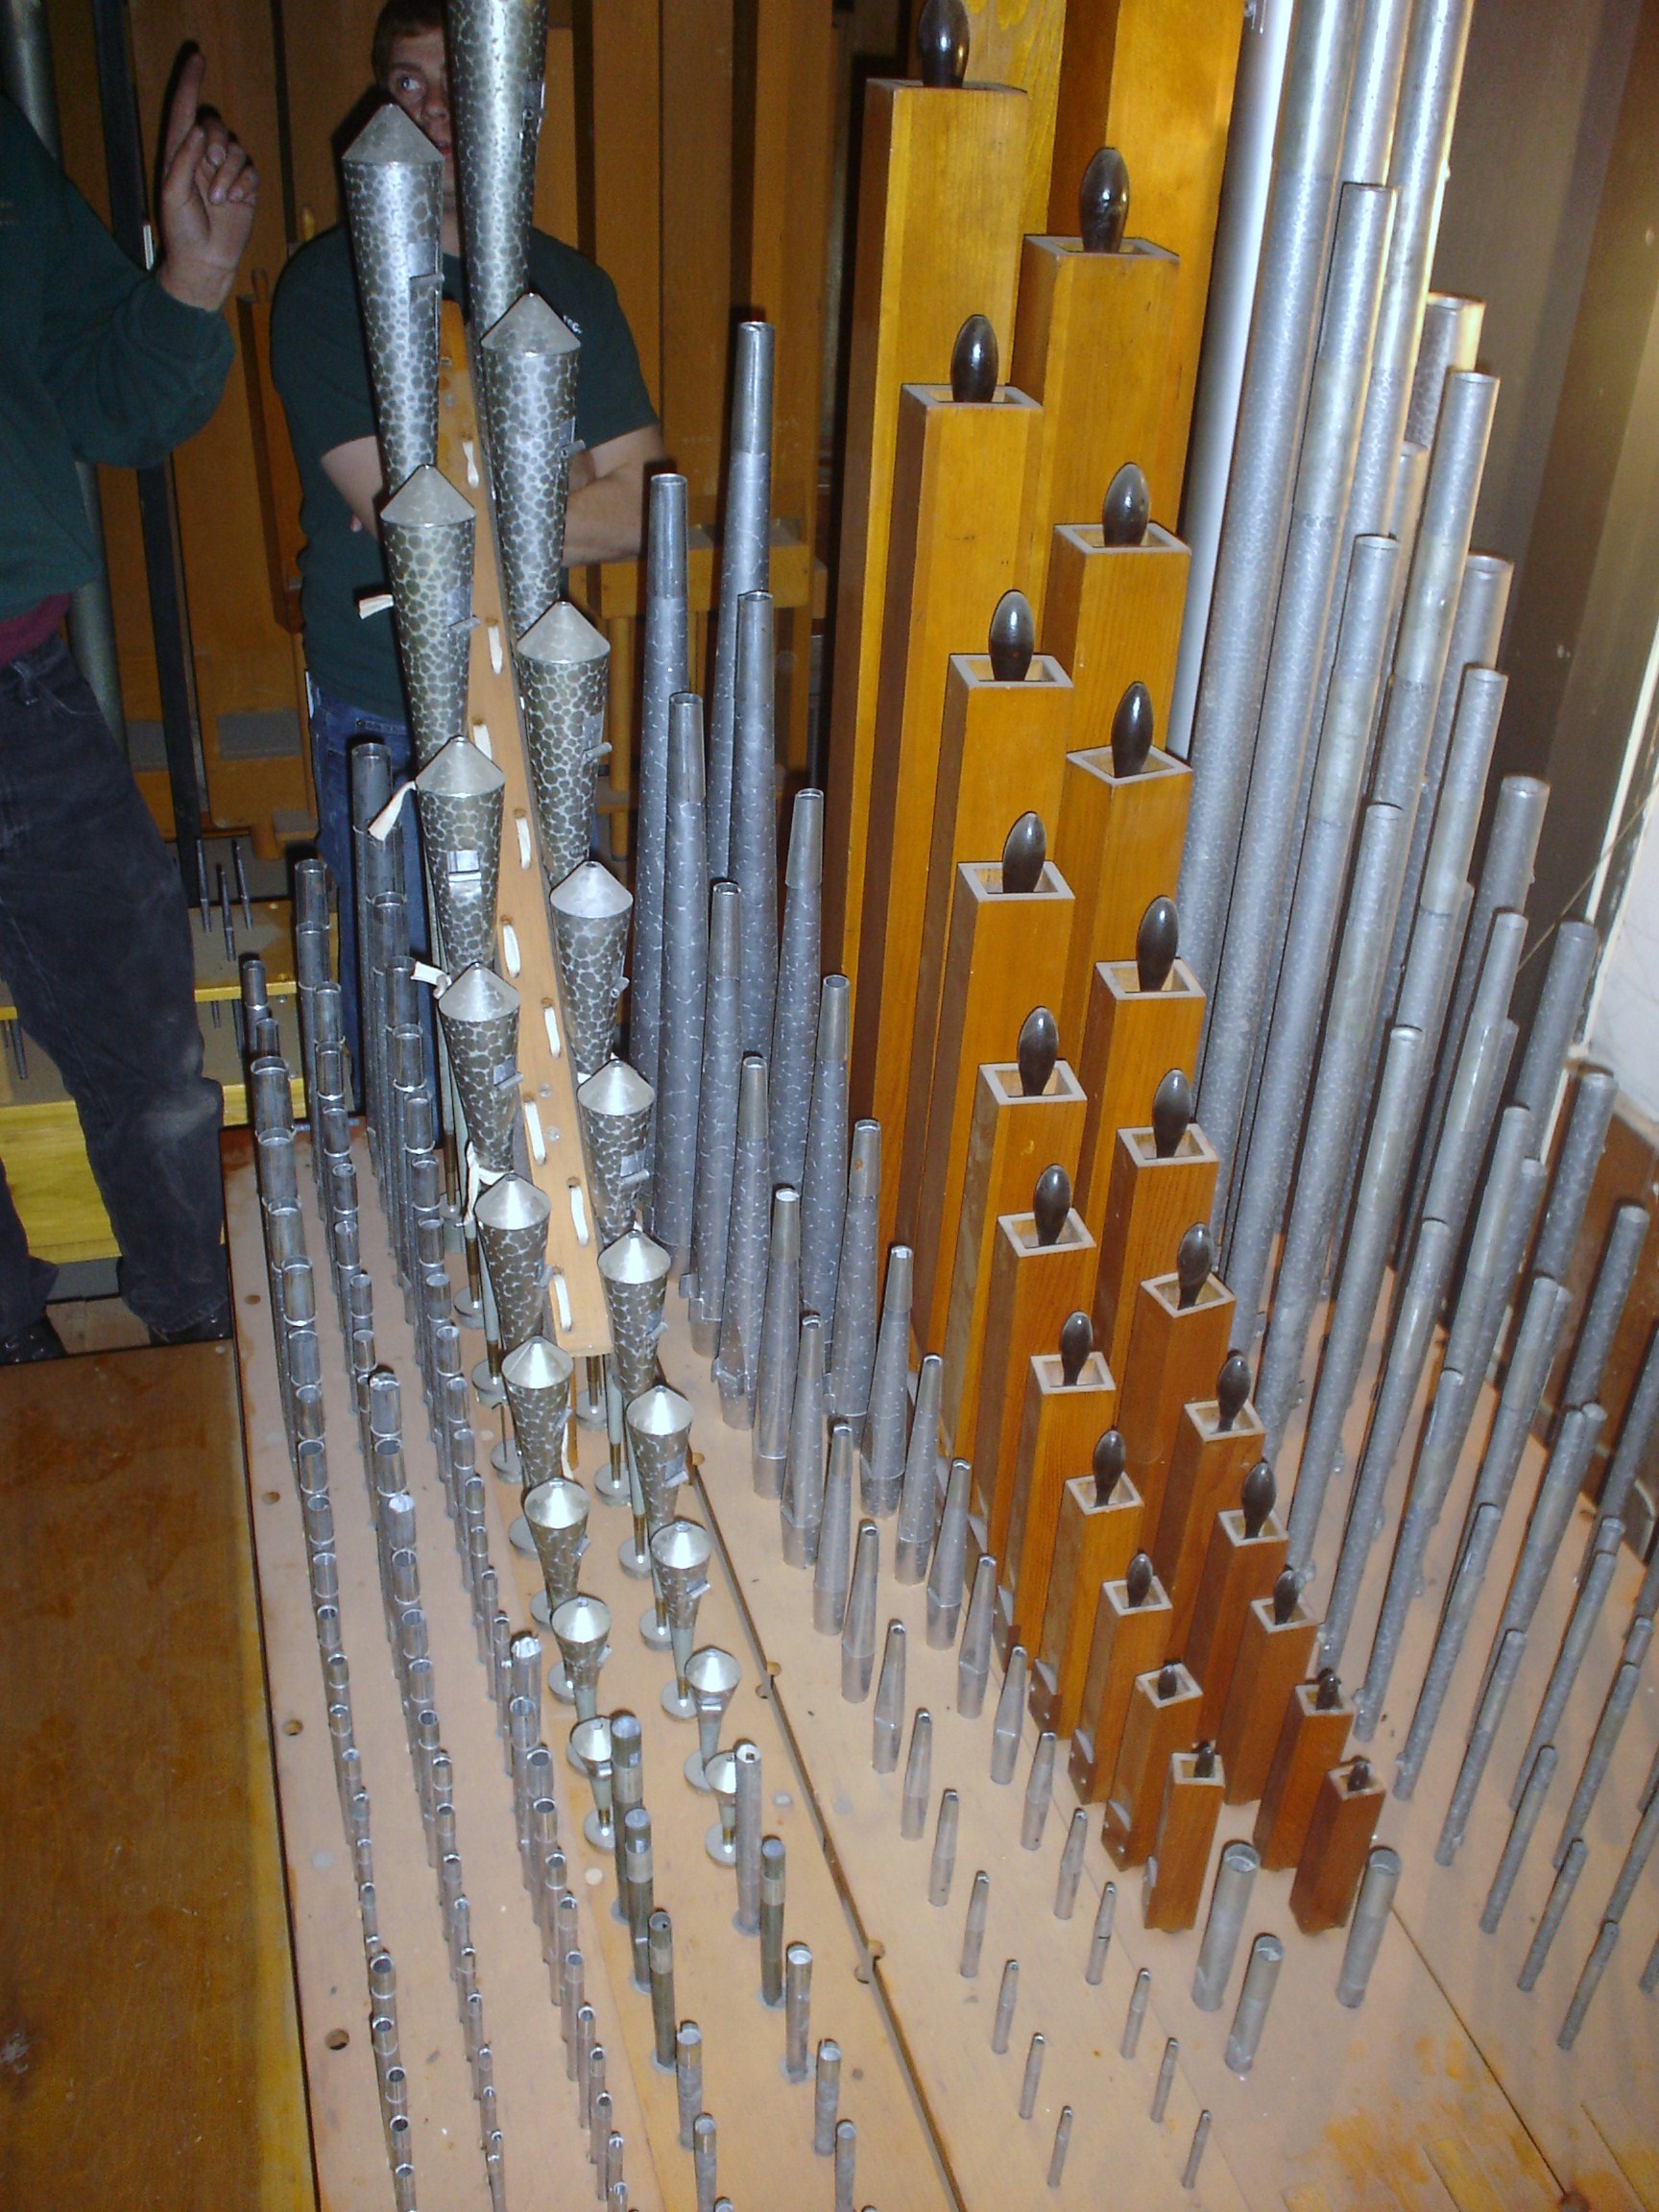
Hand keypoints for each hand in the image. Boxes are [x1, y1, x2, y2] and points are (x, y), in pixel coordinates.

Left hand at [156, 50, 257, 313]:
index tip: (198, 58)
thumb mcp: (172, 194)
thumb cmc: (181, 230)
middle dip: (219, 142)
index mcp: (179, 154)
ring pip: (238, 150)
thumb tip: (201, 131)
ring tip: (221, 200)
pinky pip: (251, 172)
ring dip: (230, 175)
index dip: (190, 84)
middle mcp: (203, 158)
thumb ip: (184, 159)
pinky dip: (244, 186)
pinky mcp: (244, 188)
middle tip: (213, 162)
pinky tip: (235, 203)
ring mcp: (225, 173)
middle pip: (217, 127)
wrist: (204, 262)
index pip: (184, 112)